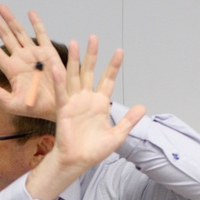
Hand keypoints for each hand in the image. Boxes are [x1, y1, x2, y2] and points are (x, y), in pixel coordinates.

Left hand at [0, 5, 62, 119]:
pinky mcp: (48, 52)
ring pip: (19, 32)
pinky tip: (30, 13)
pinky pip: (41, 35)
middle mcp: (21, 59)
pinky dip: (36, 23)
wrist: (56, 107)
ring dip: (11, 19)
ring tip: (1, 6)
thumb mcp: (13, 104)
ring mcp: (34, 54)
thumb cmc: (34, 108)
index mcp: (11, 70)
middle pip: (5, 37)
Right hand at [26, 37, 145, 199]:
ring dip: (74, 60)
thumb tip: (142, 107)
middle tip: (94, 37)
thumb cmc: (95, 150)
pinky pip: (62, 93)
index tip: (120, 51)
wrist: (78, 161)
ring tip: (74, 43)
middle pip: (90, 72)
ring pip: (74, 77)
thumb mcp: (117, 135)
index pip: (108, 80)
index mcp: (101, 103)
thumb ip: (128, 120)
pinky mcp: (64, 110)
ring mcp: (75, 102)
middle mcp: (87, 99)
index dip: (113, 66)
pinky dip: (59, 80)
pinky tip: (57, 67)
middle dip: (92, 55)